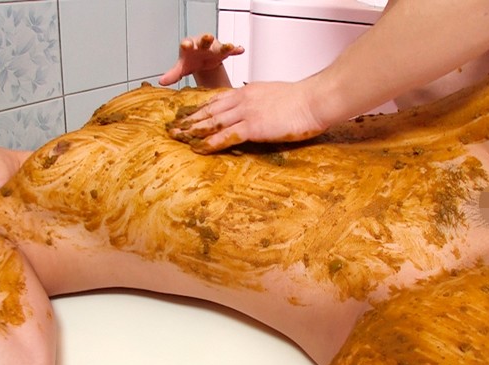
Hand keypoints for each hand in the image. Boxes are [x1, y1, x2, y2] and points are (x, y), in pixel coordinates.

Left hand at [159, 34, 243, 85]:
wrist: (201, 59)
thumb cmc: (190, 60)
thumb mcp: (182, 68)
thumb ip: (173, 74)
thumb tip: (161, 82)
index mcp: (190, 46)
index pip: (187, 44)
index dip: (187, 44)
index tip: (186, 44)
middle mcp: (202, 45)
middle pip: (204, 40)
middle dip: (206, 39)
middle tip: (208, 37)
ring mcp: (213, 48)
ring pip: (219, 45)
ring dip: (224, 45)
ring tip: (229, 46)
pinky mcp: (223, 52)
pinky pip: (230, 50)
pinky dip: (235, 50)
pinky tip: (240, 50)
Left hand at [168, 81, 328, 153]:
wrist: (314, 100)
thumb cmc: (303, 100)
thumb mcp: (276, 96)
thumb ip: (263, 103)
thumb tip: (259, 112)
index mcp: (249, 91)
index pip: (218, 100)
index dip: (201, 108)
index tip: (188, 115)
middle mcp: (243, 99)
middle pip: (209, 110)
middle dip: (189, 120)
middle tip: (174, 128)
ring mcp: (246, 112)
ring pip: (212, 122)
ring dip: (192, 131)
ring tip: (177, 138)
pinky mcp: (252, 126)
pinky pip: (225, 136)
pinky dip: (210, 143)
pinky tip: (198, 149)